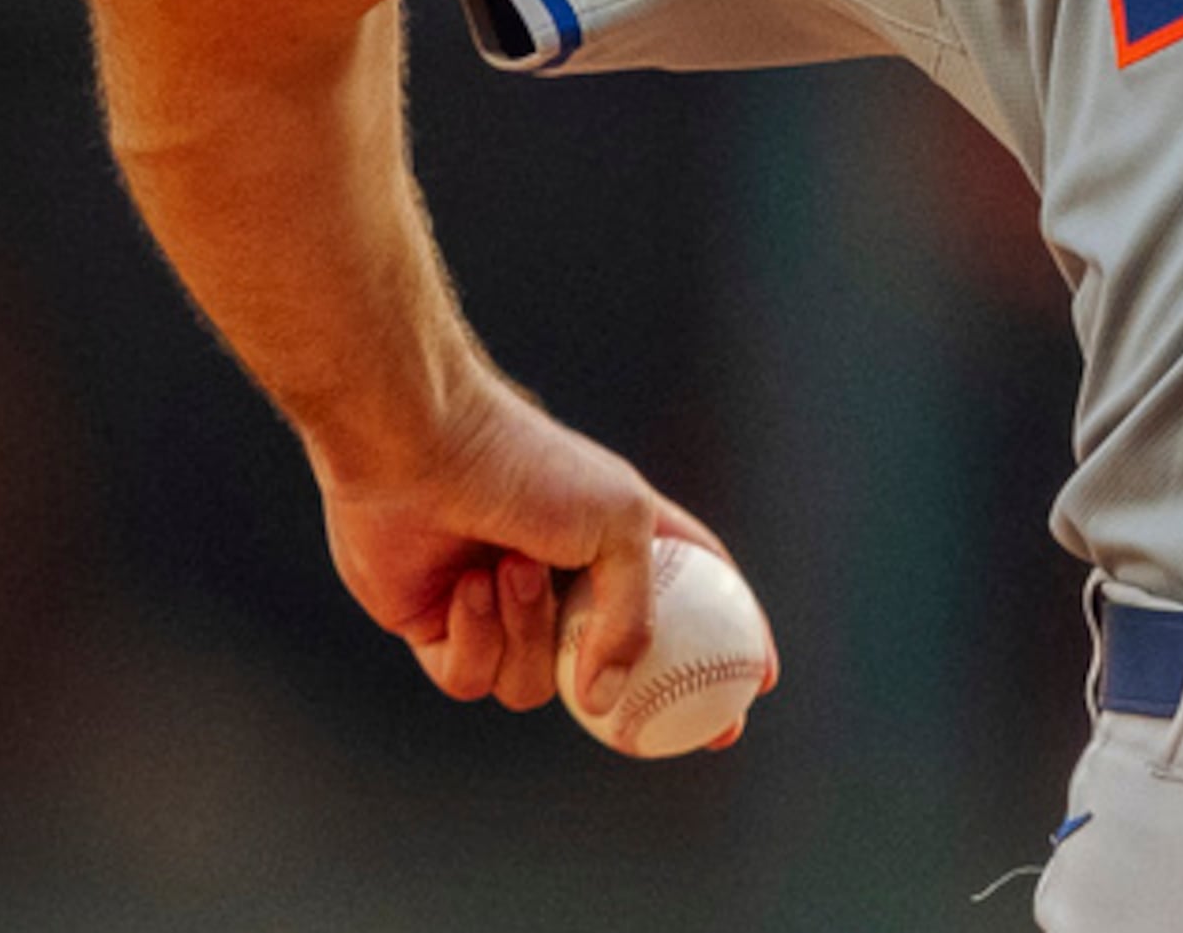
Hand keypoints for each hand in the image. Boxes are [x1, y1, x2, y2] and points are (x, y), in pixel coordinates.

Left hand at [310, 374, 765, 731]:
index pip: (695, 596)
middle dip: (636, 700)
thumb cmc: (532, 469)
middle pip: (615, 665)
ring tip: (509, 568)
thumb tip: (604, 702)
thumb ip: (630, 618)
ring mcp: (506, 613)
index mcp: (624, 541)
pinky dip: (475, 637)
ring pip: (534, 684)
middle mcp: (567, 583)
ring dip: (526, 633)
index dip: (733, 638)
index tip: (759, 682)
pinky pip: (472, 680)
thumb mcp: (620, 526)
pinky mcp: (445, 633)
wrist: (423, 451)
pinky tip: (465, 584)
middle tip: (666, 732)